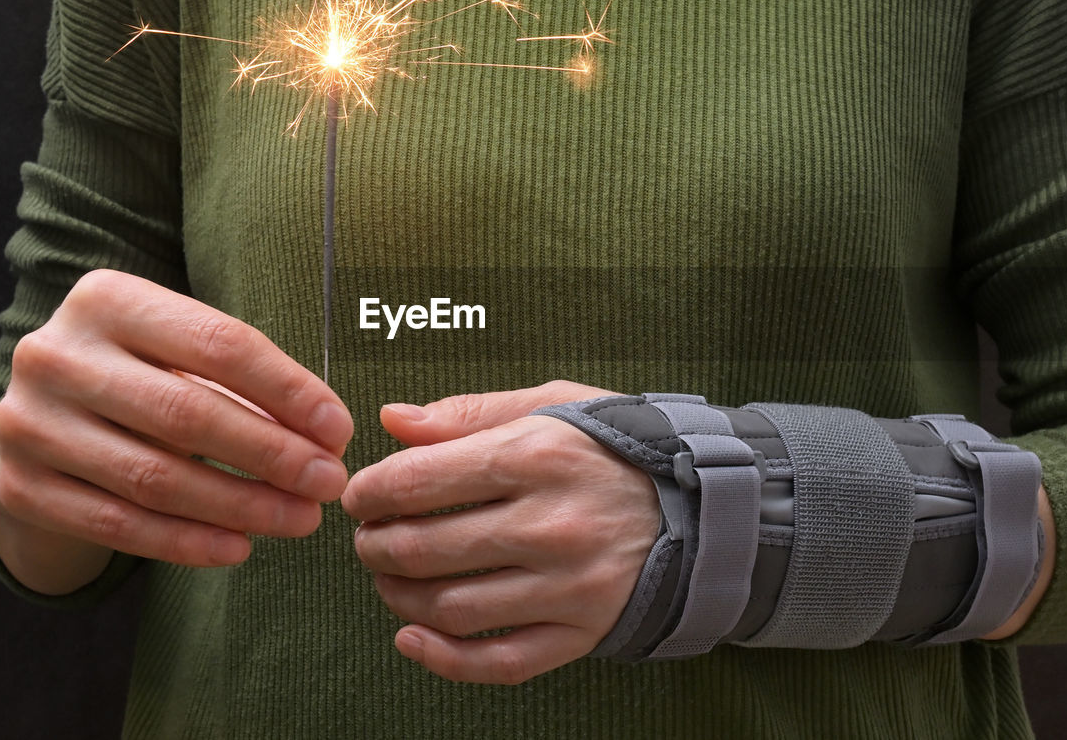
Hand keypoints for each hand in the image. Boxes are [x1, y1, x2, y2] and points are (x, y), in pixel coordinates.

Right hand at [0, 269, 352, 593]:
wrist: (39, 419)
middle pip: (188, 413)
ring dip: (241, 506)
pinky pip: (119, 525)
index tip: (339, 430)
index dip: (289, 390)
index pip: (219, 344)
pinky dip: (187, 542)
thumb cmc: (140, 377)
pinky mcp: (21, 486)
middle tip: (329, 483)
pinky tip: (239, 548)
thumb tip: (326, 437)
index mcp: (106, 299)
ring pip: (155, 478)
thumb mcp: (181, 355)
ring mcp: (29, 423)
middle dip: (273, 454)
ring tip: (300, 519)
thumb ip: (245, 384)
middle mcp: (56, 354)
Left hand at [341, 380, 657, 683]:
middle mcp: (549, 524)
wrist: (705, 505)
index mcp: (535, 456)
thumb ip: (469, 413)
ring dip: (398, 596)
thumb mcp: (553, 405)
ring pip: (452, 608)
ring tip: (388, 578)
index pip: (419, 481)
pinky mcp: (582, 631)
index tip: (360, 496)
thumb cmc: (615, 448)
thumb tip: (392, 421)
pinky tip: (411, 638)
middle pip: (424, 549)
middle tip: (368, 538)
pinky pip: (499, 662)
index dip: (370, 491)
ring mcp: (567, 585)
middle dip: (375, 545)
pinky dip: (442, 659)